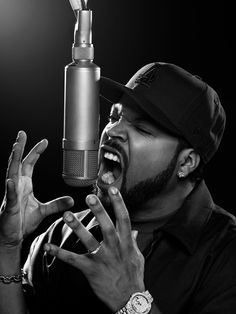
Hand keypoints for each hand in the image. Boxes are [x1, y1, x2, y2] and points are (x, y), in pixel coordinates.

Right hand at [0, 131, 73, 250]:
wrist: (13, 237)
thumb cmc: (23, 221)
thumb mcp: (44, 210)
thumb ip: (57, 204)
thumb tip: (72, 200)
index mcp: (24, 184)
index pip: (29, 163)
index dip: (36, 152)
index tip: (45, 141)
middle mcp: (17, 185)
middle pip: (17, 162)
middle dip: (20, 148)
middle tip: (22, 133)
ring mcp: (11, 194)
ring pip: (11, 173)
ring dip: (13, 160)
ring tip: (16, 147)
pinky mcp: (9, 207)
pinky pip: (10, 195)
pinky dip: (11, 188)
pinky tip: (11, 180)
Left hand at [44, 186, 144, 311]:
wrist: (129, 299)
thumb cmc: (133, 275)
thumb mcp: (137, 256)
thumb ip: (134, 241)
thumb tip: (135, 229)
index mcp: (126, 242)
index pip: (124, 218)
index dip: (119, 203)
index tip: (112, 189)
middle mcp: (115, 248)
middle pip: (107, 226)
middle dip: (99, 211)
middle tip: (89, 197)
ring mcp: (103, 259)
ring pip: (89, 240)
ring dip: (77, 227)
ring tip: (66, 215)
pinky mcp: (91, 270)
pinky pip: (74, 260)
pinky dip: (61, 253)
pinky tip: (49, 247)